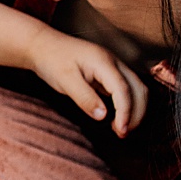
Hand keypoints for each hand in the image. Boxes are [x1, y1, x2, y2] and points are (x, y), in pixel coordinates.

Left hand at [24, 29, 147, 135]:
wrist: (42, 45)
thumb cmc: (51, 60)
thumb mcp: (64, 80)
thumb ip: (84, 98)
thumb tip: (103, 116)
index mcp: (104, 62)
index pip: (123, 90)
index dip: (126, 112)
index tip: (121, 130)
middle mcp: (114, 62)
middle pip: (138, 88)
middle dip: (136, 113)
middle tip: (123, 134)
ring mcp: (113, 67)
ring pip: (136, 89)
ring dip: (134, 110)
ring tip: (121, 130)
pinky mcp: (109, 73)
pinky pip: (126, 89)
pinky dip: (127, 105)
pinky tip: (116, 119)